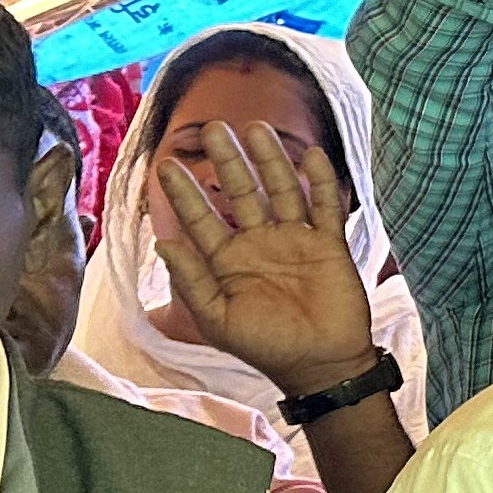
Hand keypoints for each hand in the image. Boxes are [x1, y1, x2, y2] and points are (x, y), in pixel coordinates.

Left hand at [153, 119, 376, 402]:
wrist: (321, 364)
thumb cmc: (266, 346)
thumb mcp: (218, 319)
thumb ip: (193, 281)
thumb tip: (163, 245)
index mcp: (228, 261)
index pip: (201, 219)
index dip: (184, 194)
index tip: (166, 166)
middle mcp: (260, 243)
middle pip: (241, 193)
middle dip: (227, 161)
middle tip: (213, 128)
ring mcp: (295, 240)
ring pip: (281, 190)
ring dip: (270, 160)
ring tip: (257, 128)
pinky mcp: (328, 244)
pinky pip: (325, 206)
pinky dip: (321, 181)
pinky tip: (312, 156)